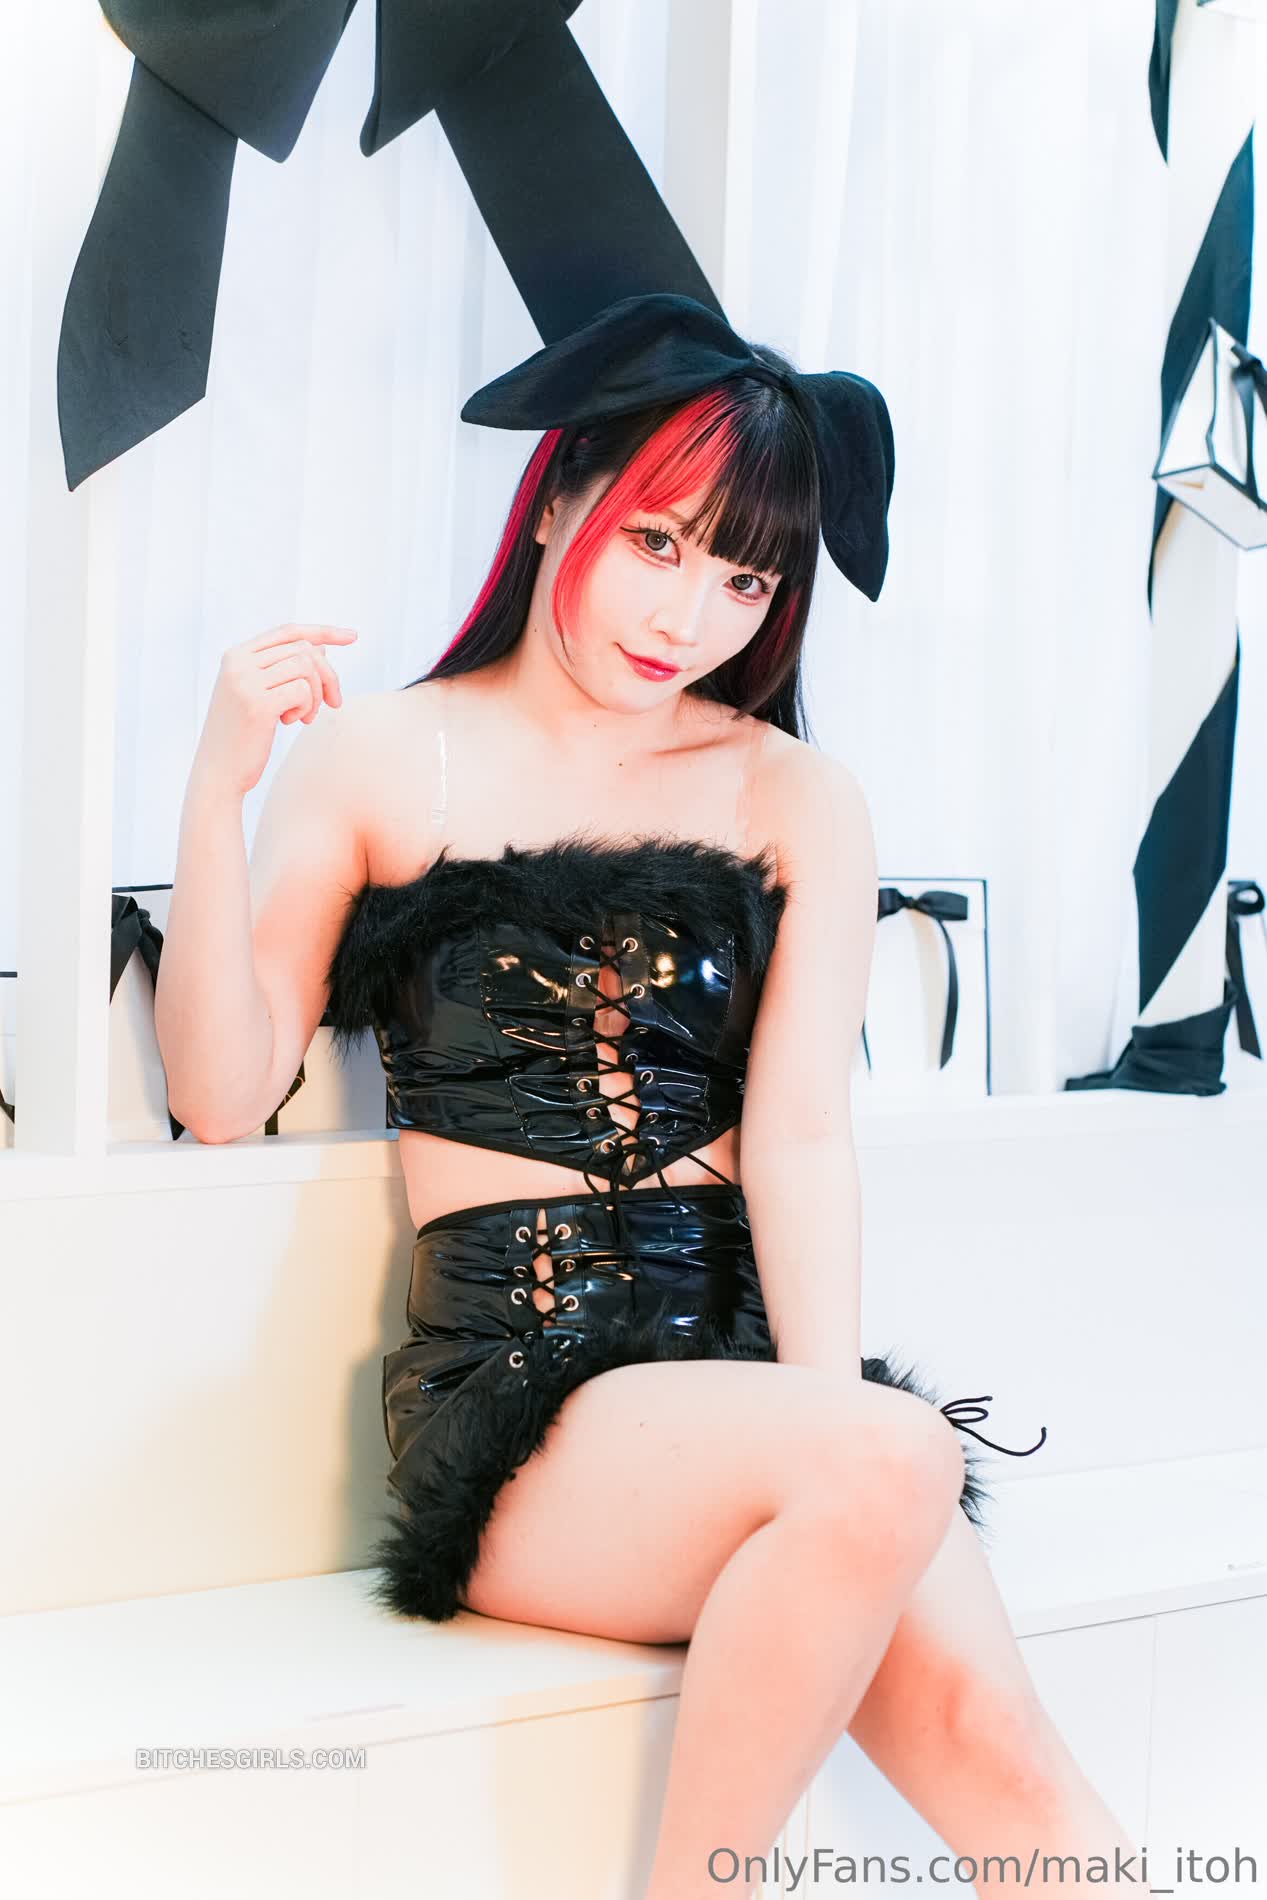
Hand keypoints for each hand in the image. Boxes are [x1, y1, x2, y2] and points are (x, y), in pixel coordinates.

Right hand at [192, 623, 358, 799]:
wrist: (217, 771)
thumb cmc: (242, 734)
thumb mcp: (258, 693)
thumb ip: (282, 669)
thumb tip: (321, 647)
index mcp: (236, 655)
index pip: (289, 631)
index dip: (323, 631)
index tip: (353, 636)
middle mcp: (238, 662)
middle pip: (304, 649)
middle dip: (327, 676)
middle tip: (331, 703)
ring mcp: (246, 681)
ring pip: (307, 667)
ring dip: (317, 694)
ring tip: (305, 716)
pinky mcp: (258, 704)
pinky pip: (303, 690)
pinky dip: (307, 707)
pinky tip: (292, 722)